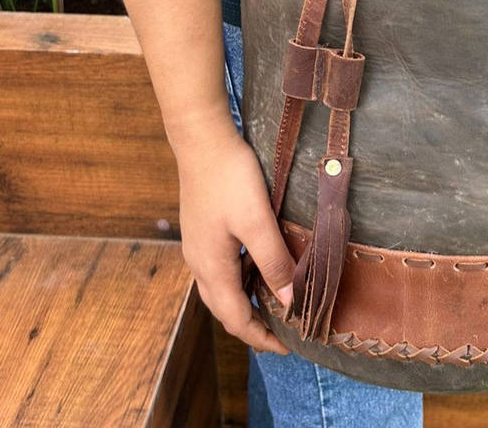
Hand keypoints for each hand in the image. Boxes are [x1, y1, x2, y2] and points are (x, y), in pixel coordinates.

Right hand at [175, 114, 294, 354]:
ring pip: (220, 289)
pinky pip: (219, 268)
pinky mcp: (201, 229)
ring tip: (274, 304)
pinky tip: (256, 267)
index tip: (287, 347)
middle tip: (282, 332)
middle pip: (225, 308)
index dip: (261, 337)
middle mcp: (199, 263)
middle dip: (252, 325)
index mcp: (211, 268)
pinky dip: (239, 279)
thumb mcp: (257, 221)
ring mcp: (197, 246)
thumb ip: (273, 262)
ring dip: (245, 302)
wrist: (201, 140)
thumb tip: (289, 300)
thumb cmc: (230, 178)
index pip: (236, 318)